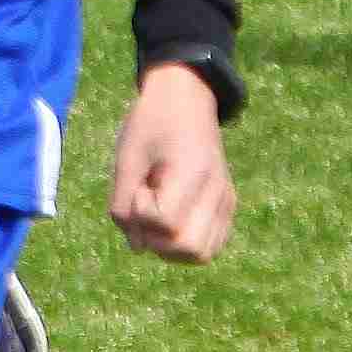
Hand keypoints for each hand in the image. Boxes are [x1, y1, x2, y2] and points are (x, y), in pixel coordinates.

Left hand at [108, 63, 236, 262]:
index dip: (141, 214)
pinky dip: (188, 242)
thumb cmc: (151, 122)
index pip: (166, 225)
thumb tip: (137, 247)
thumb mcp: (126, 157)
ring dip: (172, 246)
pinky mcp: (228, 204)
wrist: (187, 97)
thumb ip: (123, 204)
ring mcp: (227, 200)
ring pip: (202, 254)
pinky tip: (172, 217)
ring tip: (159, 212)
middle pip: (189, 250)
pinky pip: (211, 244)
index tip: (139, 187)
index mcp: (192, 173)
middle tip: (146, 206)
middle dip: (157, 239)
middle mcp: (217, 191)